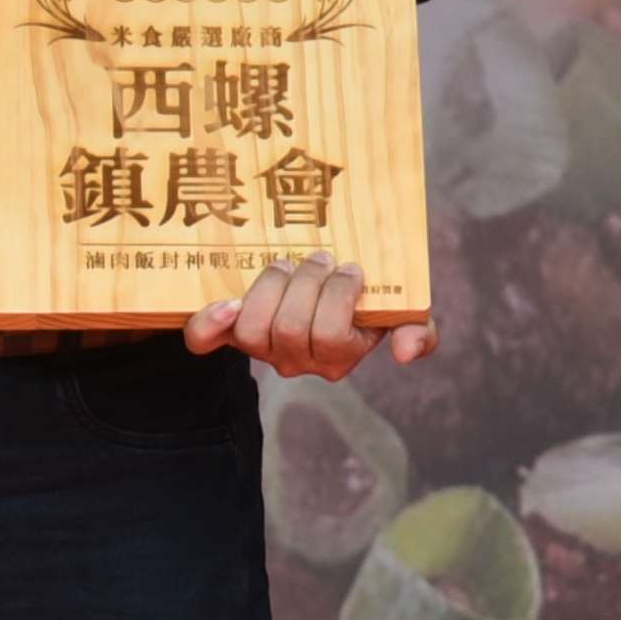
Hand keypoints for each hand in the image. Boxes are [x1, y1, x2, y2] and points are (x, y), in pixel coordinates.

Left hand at [192, 250, 435, 383]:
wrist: (314, 289)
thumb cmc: (361, 301)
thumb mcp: (398, 312)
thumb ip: (416, 329)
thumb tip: (405, 353)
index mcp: (336, 357)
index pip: (331, 336)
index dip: (338, 297)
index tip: (349, 268)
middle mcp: (294, 360)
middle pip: (289, 329)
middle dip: (306, 284)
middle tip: (319, 258)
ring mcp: (258, 348)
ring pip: (252, 328)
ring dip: (269, 287)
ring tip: (286, 263)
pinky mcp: (224, 333)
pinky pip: (204, 340)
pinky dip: (209, 322)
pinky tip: (225, 302)